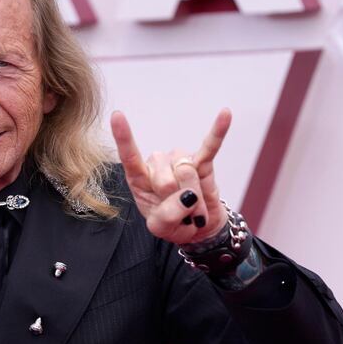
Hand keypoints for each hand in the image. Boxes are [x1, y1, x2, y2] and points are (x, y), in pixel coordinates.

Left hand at [111, 108, 230, 244]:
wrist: (199, 227)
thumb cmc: (174, 223)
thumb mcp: (162, 228)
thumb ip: (167, 216)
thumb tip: (186, 196)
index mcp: (140, 178)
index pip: (130, 157)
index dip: (123, 137)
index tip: (117, 116)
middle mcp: (158, 164)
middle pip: (165, 179)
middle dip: (176, 203)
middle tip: (181, 213)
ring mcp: (180, 160)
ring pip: (186, 173)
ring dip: (194, 199)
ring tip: (193, 209)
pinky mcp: (203, 161)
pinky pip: (210, 146)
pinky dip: (218, 132)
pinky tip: (225, 114)